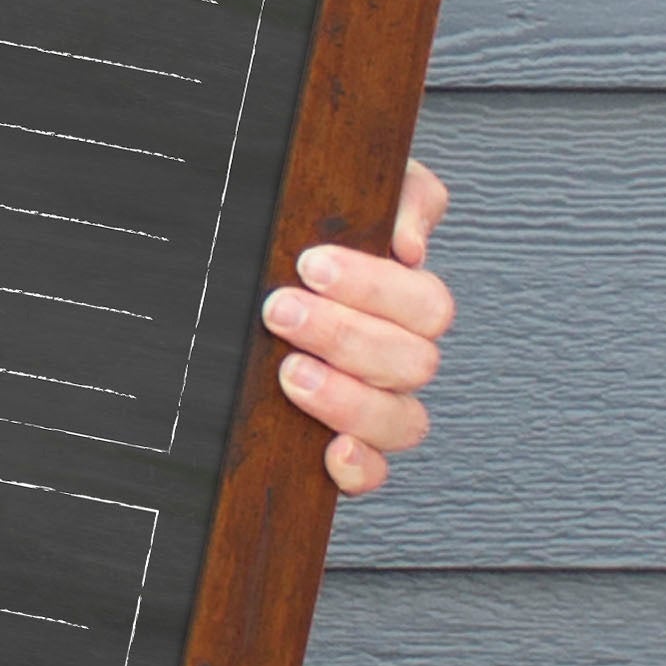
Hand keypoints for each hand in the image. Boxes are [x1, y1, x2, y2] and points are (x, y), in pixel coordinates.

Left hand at [262, 157, 451, 498]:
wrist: (240, 254)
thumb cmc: (302, 227)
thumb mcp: (346, 192)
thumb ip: (397, 197)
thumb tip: (410, 243)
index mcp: (404, 301)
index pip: (425, 306)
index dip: (376, 288)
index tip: (311, 264)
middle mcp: (397, 356)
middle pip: (413, 362)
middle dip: (344, 335)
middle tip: (279, 309)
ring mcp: (374, 403)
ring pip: (401, 421)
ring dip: (347, 398)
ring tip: (288, 371)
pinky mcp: (342, 443)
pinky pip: (373, 473)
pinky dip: (360, 469)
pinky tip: (332, 451)